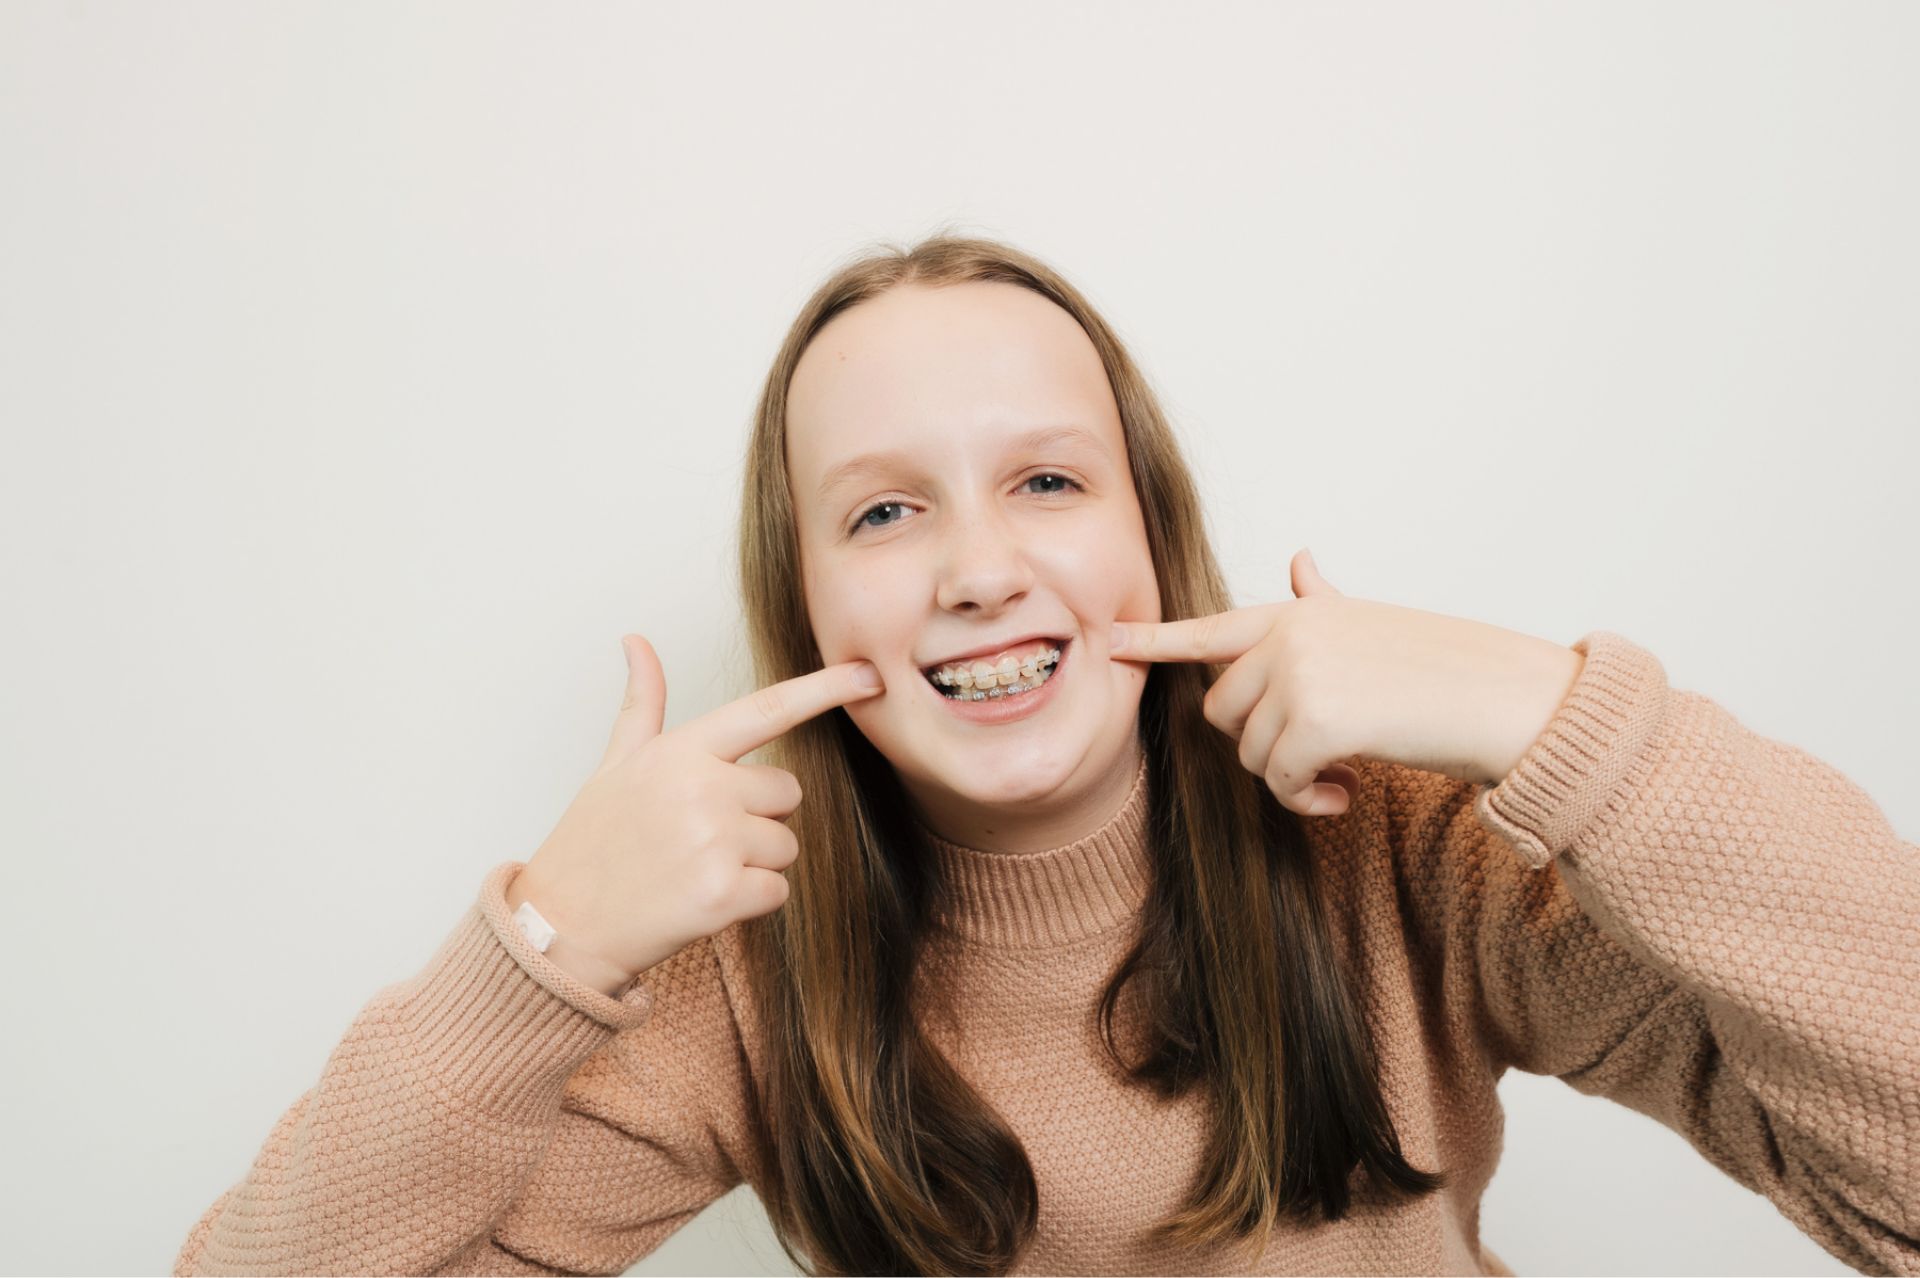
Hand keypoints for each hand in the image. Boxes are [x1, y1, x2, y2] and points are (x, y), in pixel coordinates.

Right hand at [512, 634, 885, 982]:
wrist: (562, 927)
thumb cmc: (592, 843)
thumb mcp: (614, 765)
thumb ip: (643, 703)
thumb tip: (636, 641)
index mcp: (681, 751)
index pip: (767, 709)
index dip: (824, 689)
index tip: (869, 674)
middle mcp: (703, 788)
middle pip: (787, 793)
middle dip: (759, 817)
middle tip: (701, 838)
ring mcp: (715, 841)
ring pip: (786, 845)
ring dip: (754, 862)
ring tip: (695, 869)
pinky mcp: (725, 892)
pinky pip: (778, 890)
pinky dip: (751, 901)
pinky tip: (704, 900)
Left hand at [1109, 549, 1583, 816]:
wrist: (1503, 698)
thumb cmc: (1442, 667)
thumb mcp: (1370, 625)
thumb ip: (1322, 604)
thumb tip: (1299, 560)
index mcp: (1295, 614)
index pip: (1209, 627)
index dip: (1155, 640)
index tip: (1111, 639)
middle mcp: (1287, 637)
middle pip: (1221, 711)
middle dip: (1260, 744)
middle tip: (1318, 753)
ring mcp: (1298, 676)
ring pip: (1249, 753)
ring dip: (1290, 777)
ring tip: (1345, 768)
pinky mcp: (1314, 722)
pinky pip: (1279, 782)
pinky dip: (1307, 801)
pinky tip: (1347, 791)